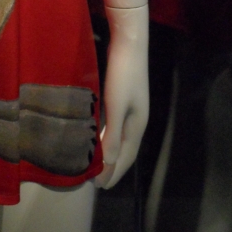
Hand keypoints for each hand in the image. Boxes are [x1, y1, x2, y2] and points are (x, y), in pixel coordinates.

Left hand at [95, 5, 148, 188]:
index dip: (114, 173)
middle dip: (112, 167)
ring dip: (108, 152)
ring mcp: (130, 109)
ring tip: (94, 164)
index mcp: (137, 125)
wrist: (129, 44)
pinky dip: (106, 136)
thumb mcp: (116, 105)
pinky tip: (95, 135)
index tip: (99, 187)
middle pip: (124, 150)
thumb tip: (107, 162)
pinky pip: (114, 126)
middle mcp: (136, 120)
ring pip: (118, 138)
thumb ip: (112, 133)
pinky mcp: (122, 98)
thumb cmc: (123, 74)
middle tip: (95, 181)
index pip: (125, 157)